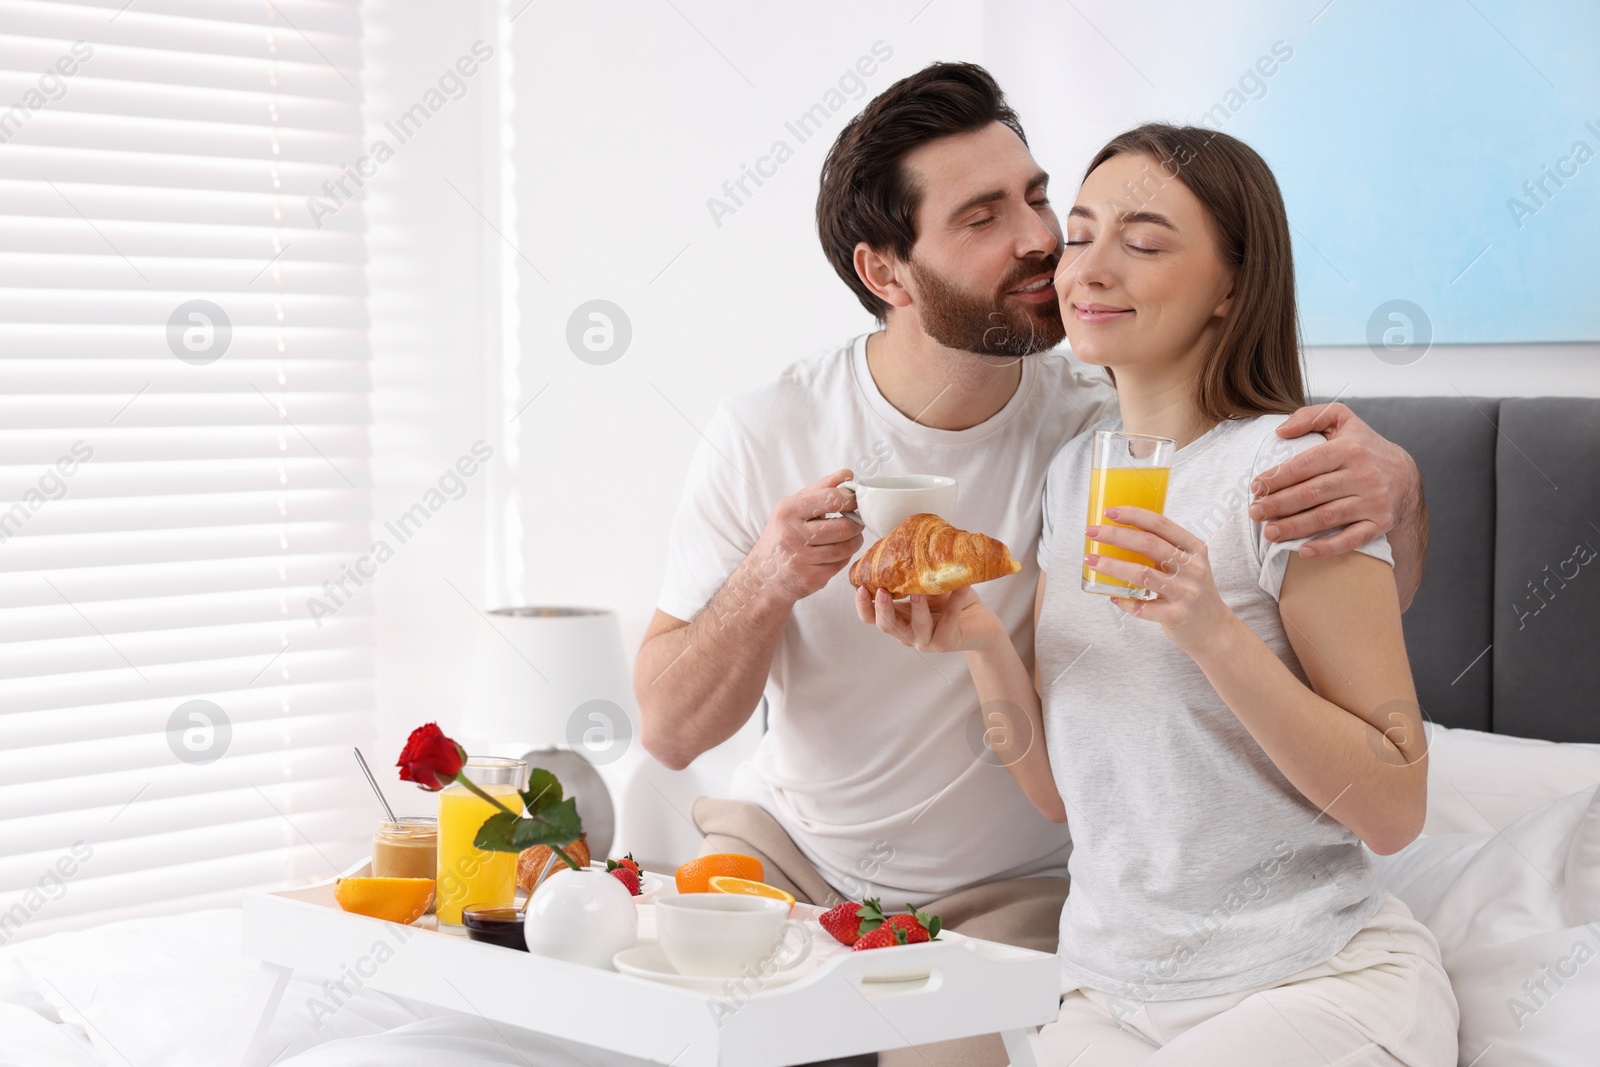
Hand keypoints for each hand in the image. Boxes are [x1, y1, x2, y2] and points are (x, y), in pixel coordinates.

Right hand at [746, 470, 864, 603]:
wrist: (762, 576)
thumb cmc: (781, 536)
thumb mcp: (793, 508)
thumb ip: (821, 489)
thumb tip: (847, 474)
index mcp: (788, 511)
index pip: (832, 499)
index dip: (851, 499)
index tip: (856, 501)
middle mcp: (792, 535)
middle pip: (844, 527)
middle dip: (857, 524)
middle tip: (857, 521)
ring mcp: (801, 559)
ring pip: (845, 548)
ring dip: (854, 541)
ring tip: (850, 537)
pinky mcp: (810, 578)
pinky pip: (840, 564)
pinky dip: (843, 558)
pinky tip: (835, 553)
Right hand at [854, 584, 1004, 652]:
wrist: (980, 621)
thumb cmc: (950, 600)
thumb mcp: (927, 584)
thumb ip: (912, 574)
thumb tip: (902, 542)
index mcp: (898, 617)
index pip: (871, 617)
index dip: (863, 606)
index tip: (859, 589)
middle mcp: (908, 632)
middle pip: (886, 625)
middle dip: (881, 609)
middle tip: (881, 591)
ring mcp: (926, 640)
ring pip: (914, 629)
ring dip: (915, 610)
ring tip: (918, 592)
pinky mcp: (946, 642)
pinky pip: (947, 623)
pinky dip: (954, 603)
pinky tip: (961, 586)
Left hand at [1085, 507, 1234, 655]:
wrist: (1213, 628)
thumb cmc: (1191, 589)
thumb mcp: (1188, 563)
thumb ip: (1164, 548)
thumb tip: (1120, 530)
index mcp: (1195, 549)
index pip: (1161, 524)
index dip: (1133, 515)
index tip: (1108, 512)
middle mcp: (1193, 568)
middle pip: (1148, 544)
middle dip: (1115, 535)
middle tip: (1091, 532)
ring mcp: (1186, 593)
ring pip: (1142, 574)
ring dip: (1112, 565)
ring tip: (1091, 560)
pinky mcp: (1176, 616)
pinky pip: (1142, 607)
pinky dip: (1123, 600)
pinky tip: (1112, 595)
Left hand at [1252, 402, 1418, 556]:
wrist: (1406, 476)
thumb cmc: (1363, 447)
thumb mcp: (1342, 420)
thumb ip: (1310, 416)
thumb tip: (1280, 431)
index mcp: (1350, 448)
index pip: (1305, 464)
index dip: (1277, 478)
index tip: (1255, 488)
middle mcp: (1363, 474)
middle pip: (1312, 493)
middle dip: (1278, 505)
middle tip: (1254, 513)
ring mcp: (1374, 500)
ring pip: (1326, 517)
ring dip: (1294, 528)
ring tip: (1269, 533)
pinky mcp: (1381, 522)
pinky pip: (1352, 539)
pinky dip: (1327, 548)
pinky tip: (1303, 552)